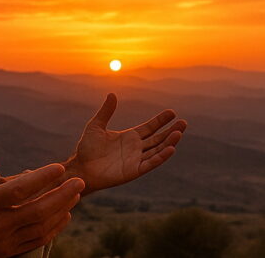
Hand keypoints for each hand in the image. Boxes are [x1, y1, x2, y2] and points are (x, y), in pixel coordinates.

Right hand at [0, 126, 84, 257]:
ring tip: (75, 196)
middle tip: (79, 182)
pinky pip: (37, 241)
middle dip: (62, 196)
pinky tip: (63, 216)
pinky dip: (54, 229)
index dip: (41, 179)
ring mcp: (3, 242)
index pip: (19, 191)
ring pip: (41, 228)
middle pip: (38, 211)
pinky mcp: (7, 253)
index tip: (59, 167)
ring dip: (61, 211)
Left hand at [66, 93, 186, 193]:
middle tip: (184, 122)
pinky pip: (150, 163)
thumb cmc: (86, 149)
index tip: (172, 113)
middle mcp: (136, 148)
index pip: (150, 128)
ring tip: (180, 132)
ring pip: (158, 150)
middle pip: (158, 138)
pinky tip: (170, 148)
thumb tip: (112, 94)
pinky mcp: (134, 171)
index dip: (161, 121)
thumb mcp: (96, 126)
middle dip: (171, 131)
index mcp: (129, 137)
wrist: (81, 167)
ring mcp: (136, 160)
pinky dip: (161, 157)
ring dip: (169, 142)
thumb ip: (106, 111)